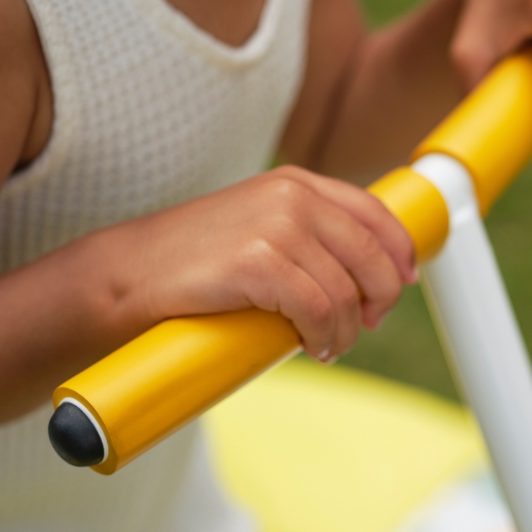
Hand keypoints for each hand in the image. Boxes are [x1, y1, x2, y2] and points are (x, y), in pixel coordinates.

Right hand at [128, 167, 416, 361]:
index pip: (374, 212)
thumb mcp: (257, 227)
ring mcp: (276, 227)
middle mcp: (293, 196)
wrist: (128, 274)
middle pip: (372, 255)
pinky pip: (319, 311)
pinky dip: (325, 338)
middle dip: (381, 299)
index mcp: (296, 183)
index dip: (399, 252)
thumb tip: (360, 275)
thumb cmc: (193, 262)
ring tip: (328, 347)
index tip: (403, 283)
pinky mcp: (259, 263)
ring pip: (347, 293)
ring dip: (347, 331)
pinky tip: (313, 348)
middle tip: (366, 326)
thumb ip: (305, 234)